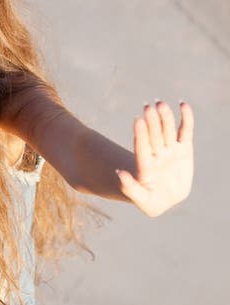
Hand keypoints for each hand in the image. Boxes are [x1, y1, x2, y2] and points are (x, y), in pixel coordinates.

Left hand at [116, 101, 193, 216]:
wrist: (165, 197)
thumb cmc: (150, 200)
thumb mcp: (141, 199)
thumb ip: (130, 188)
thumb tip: (119, 173)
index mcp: (146, 165)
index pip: (142, 148)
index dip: (140, 135)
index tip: (137, 121)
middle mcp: (157, 154)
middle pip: (154, 136)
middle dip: (152, 123)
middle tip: (148, 107)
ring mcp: (170, 150)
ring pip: (168, 131)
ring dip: (165, 117)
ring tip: (160, 103)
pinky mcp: (184, 148)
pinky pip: (185, 131)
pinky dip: (186, 118)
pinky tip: (183, 104)